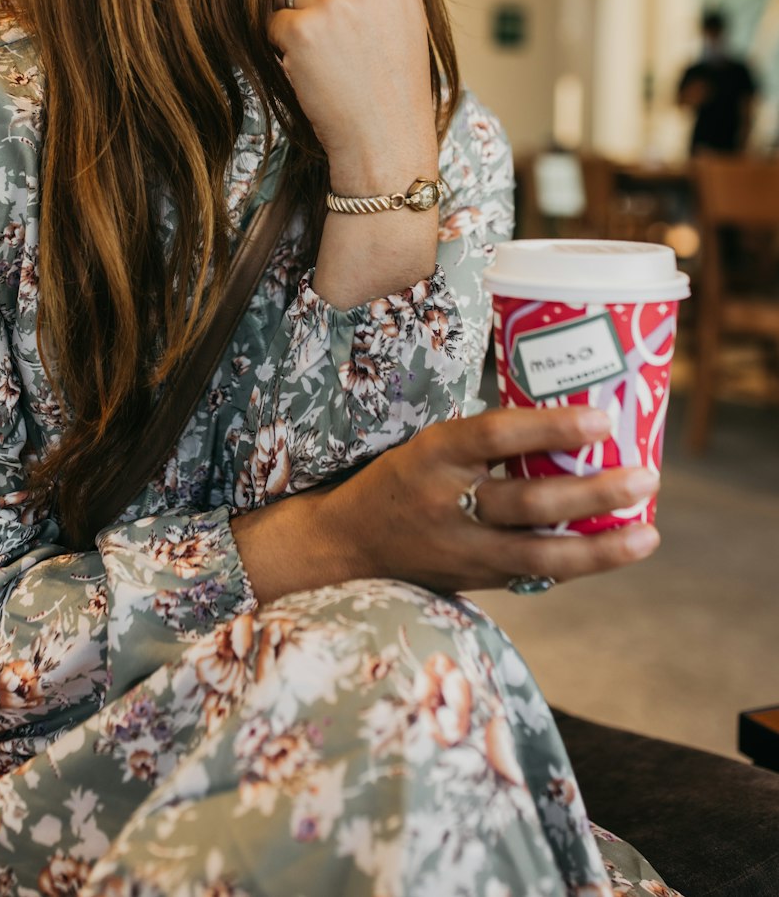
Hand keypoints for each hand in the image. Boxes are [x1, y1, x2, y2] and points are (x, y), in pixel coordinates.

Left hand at [267, 0, 436, 186]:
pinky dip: (281, 42)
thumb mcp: (411, 12)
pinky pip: (270, 19)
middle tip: (327, 24)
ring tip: (322, 48)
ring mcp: (327, 5)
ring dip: (290, 13)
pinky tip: (311, 65)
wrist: (386, 134)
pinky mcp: (298, 33)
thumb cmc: (398, 74)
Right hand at [317, 405, 659, 592]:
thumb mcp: (432, 445)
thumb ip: (487, 442)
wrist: (349, 545)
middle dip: (594, 492)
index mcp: (434, 452)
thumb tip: (572, 417)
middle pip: (529, 501)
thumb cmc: (405, 479)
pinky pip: (536, 575)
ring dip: (600, 545)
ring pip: (539, 553)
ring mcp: (462, 549)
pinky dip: (580, 563)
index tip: (601, 419)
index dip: (551, 428)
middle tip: (646, 475)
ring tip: (647, 532)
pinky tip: (618, 550)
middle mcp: (447, 501)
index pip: (496, 435)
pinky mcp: (475, 580)